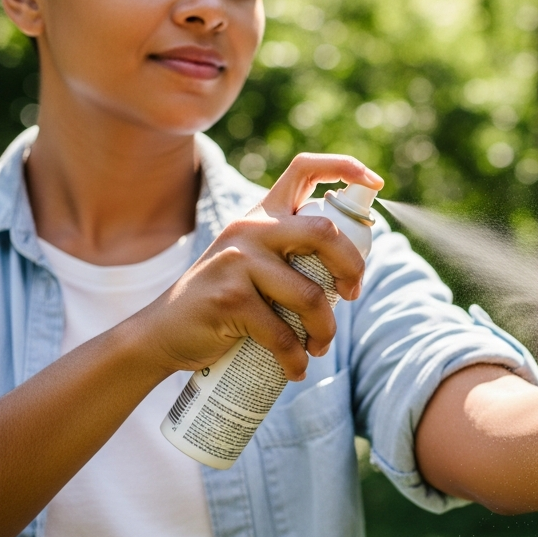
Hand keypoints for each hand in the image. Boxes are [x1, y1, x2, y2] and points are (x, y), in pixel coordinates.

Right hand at [128, 153, 382, 379]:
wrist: (162, 332)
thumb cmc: (223, 300)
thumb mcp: (252, 261)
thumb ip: (290, 251)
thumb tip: (352, 267)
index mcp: (262, 214)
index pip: (304, 169)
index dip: (345, 167)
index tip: (375, 183)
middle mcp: (250, 228)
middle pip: (325, 232)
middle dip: (353, 266)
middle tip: (352, 293)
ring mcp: (237, 262)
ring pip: (311, 296)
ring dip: (325, 330)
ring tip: (319, 347)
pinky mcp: (230, 299)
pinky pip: (283, 334)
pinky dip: (296, 358)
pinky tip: (295, 368)